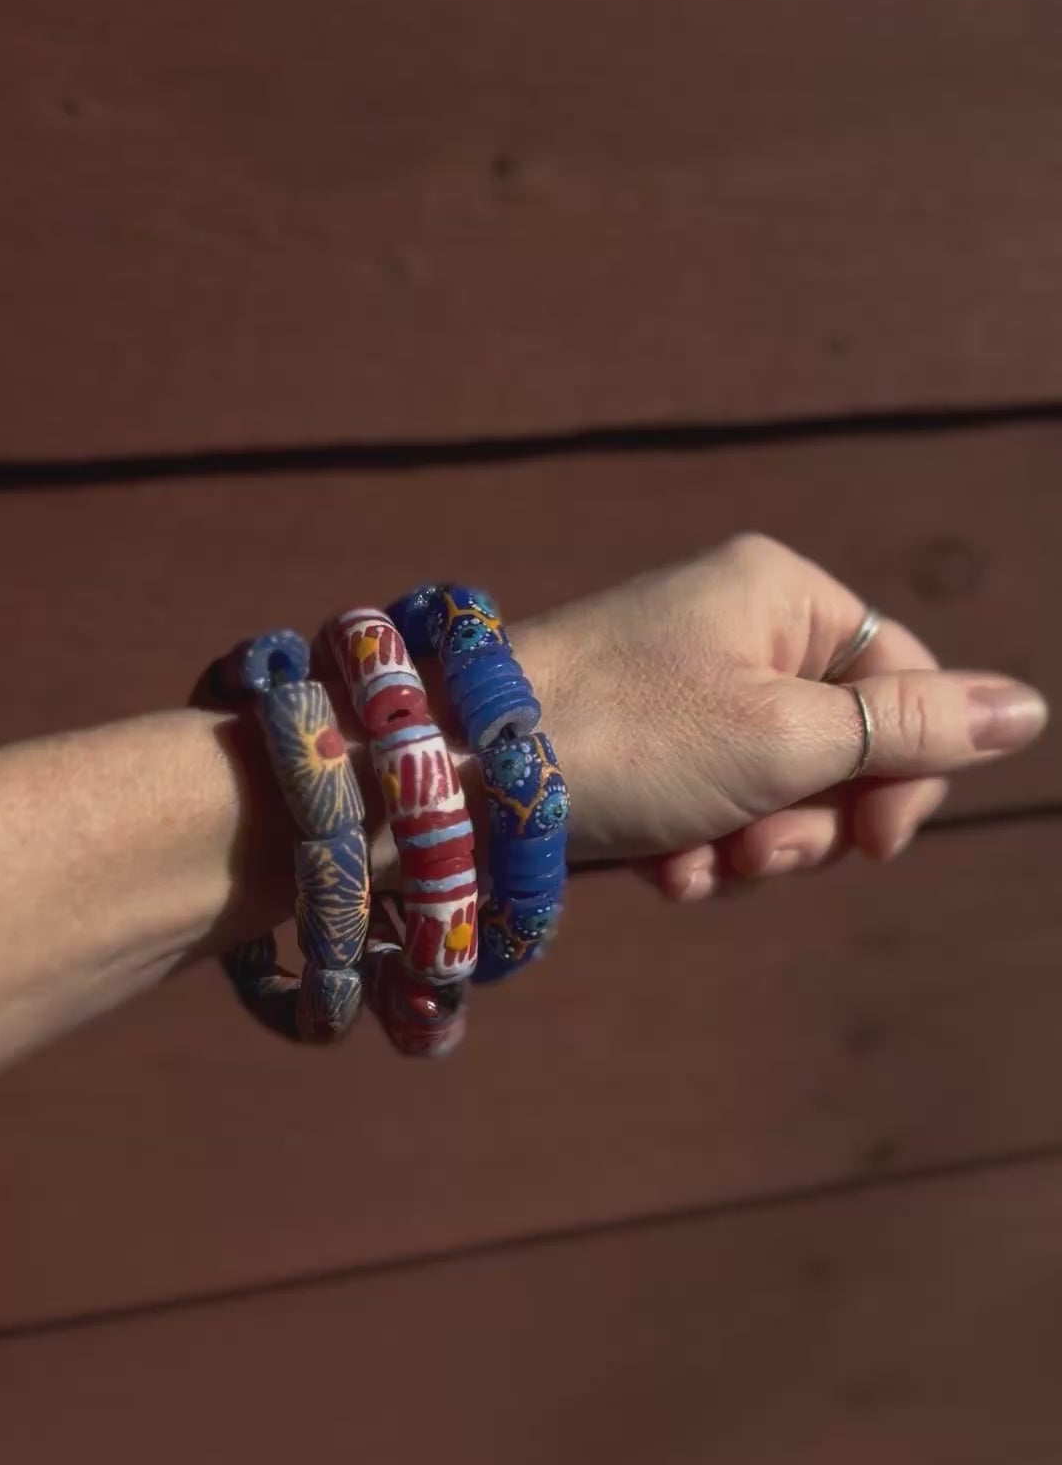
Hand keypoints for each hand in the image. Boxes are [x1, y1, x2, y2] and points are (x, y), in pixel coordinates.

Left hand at [516, 534, 1048, 898]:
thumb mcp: (787, 737)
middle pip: (844, 744)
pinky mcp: (642, 747)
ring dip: (751, 847)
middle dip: (810, 822)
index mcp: (782, 594)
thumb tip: (1027, 710)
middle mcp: (736, 627)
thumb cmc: (628, 736)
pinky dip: (698, 851)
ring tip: (697, 863)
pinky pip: (713, 807)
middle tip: (762, 852)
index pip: (906, 679)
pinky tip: (659, 871)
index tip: (875, 845)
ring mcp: (684, 690)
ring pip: (779, 790)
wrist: (458, 777)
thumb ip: (910, 729)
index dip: (906, 772)